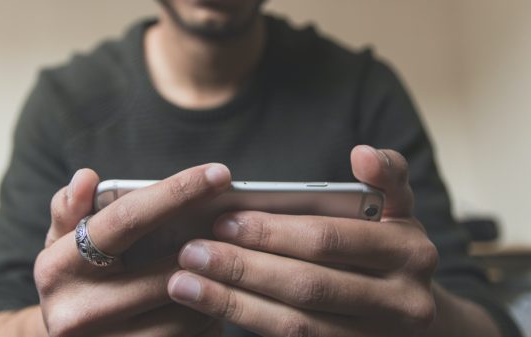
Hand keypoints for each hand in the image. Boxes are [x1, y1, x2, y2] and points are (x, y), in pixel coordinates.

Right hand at [34, 164, 229, 336]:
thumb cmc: (71, 283)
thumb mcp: (59, 246)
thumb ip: (69, 210)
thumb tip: (87, 177)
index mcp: (59, 269)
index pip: (128, 220)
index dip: (178, 192)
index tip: (219, 174)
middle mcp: (78, 312)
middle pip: (169, 270)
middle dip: (210, 246)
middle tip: (237, 228)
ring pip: (186, 311)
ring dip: (212, 286)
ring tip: (219, 266)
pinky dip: (205, 316)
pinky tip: (207, 299)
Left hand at [168, 146, 439, 336]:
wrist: (418, 318)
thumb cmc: (393, 251)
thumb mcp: (400, 209)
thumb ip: (387, 176)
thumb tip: (361, 154)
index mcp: (409, 251)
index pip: (327, 240)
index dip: (271, 233)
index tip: (222, 221)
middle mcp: (403, 301)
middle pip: (307, 285)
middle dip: (243, 267)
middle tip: (192, 251)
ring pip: (295, 325)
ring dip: (233, 302)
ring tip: (184, 283)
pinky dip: (249, 323)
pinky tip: (213, 308)